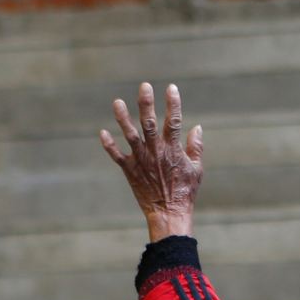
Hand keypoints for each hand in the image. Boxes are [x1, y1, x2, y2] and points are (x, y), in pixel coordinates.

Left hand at [100, 82, 202, 242]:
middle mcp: (155, 151)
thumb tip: (197, 128)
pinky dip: (109, 145)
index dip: (173, 103)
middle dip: (146, 103)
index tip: (171, 88)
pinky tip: (102, 132)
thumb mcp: (197, 169)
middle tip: (144, 86)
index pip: (174, 121)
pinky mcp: (130, 170)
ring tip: (117, 102)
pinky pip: (117, 155)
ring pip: (130, 135)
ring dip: (122, 118)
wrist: (169, 213)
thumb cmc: (185, 192)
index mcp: (173, 149)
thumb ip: (196, 147)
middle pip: (149, 123)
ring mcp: (141, 160)